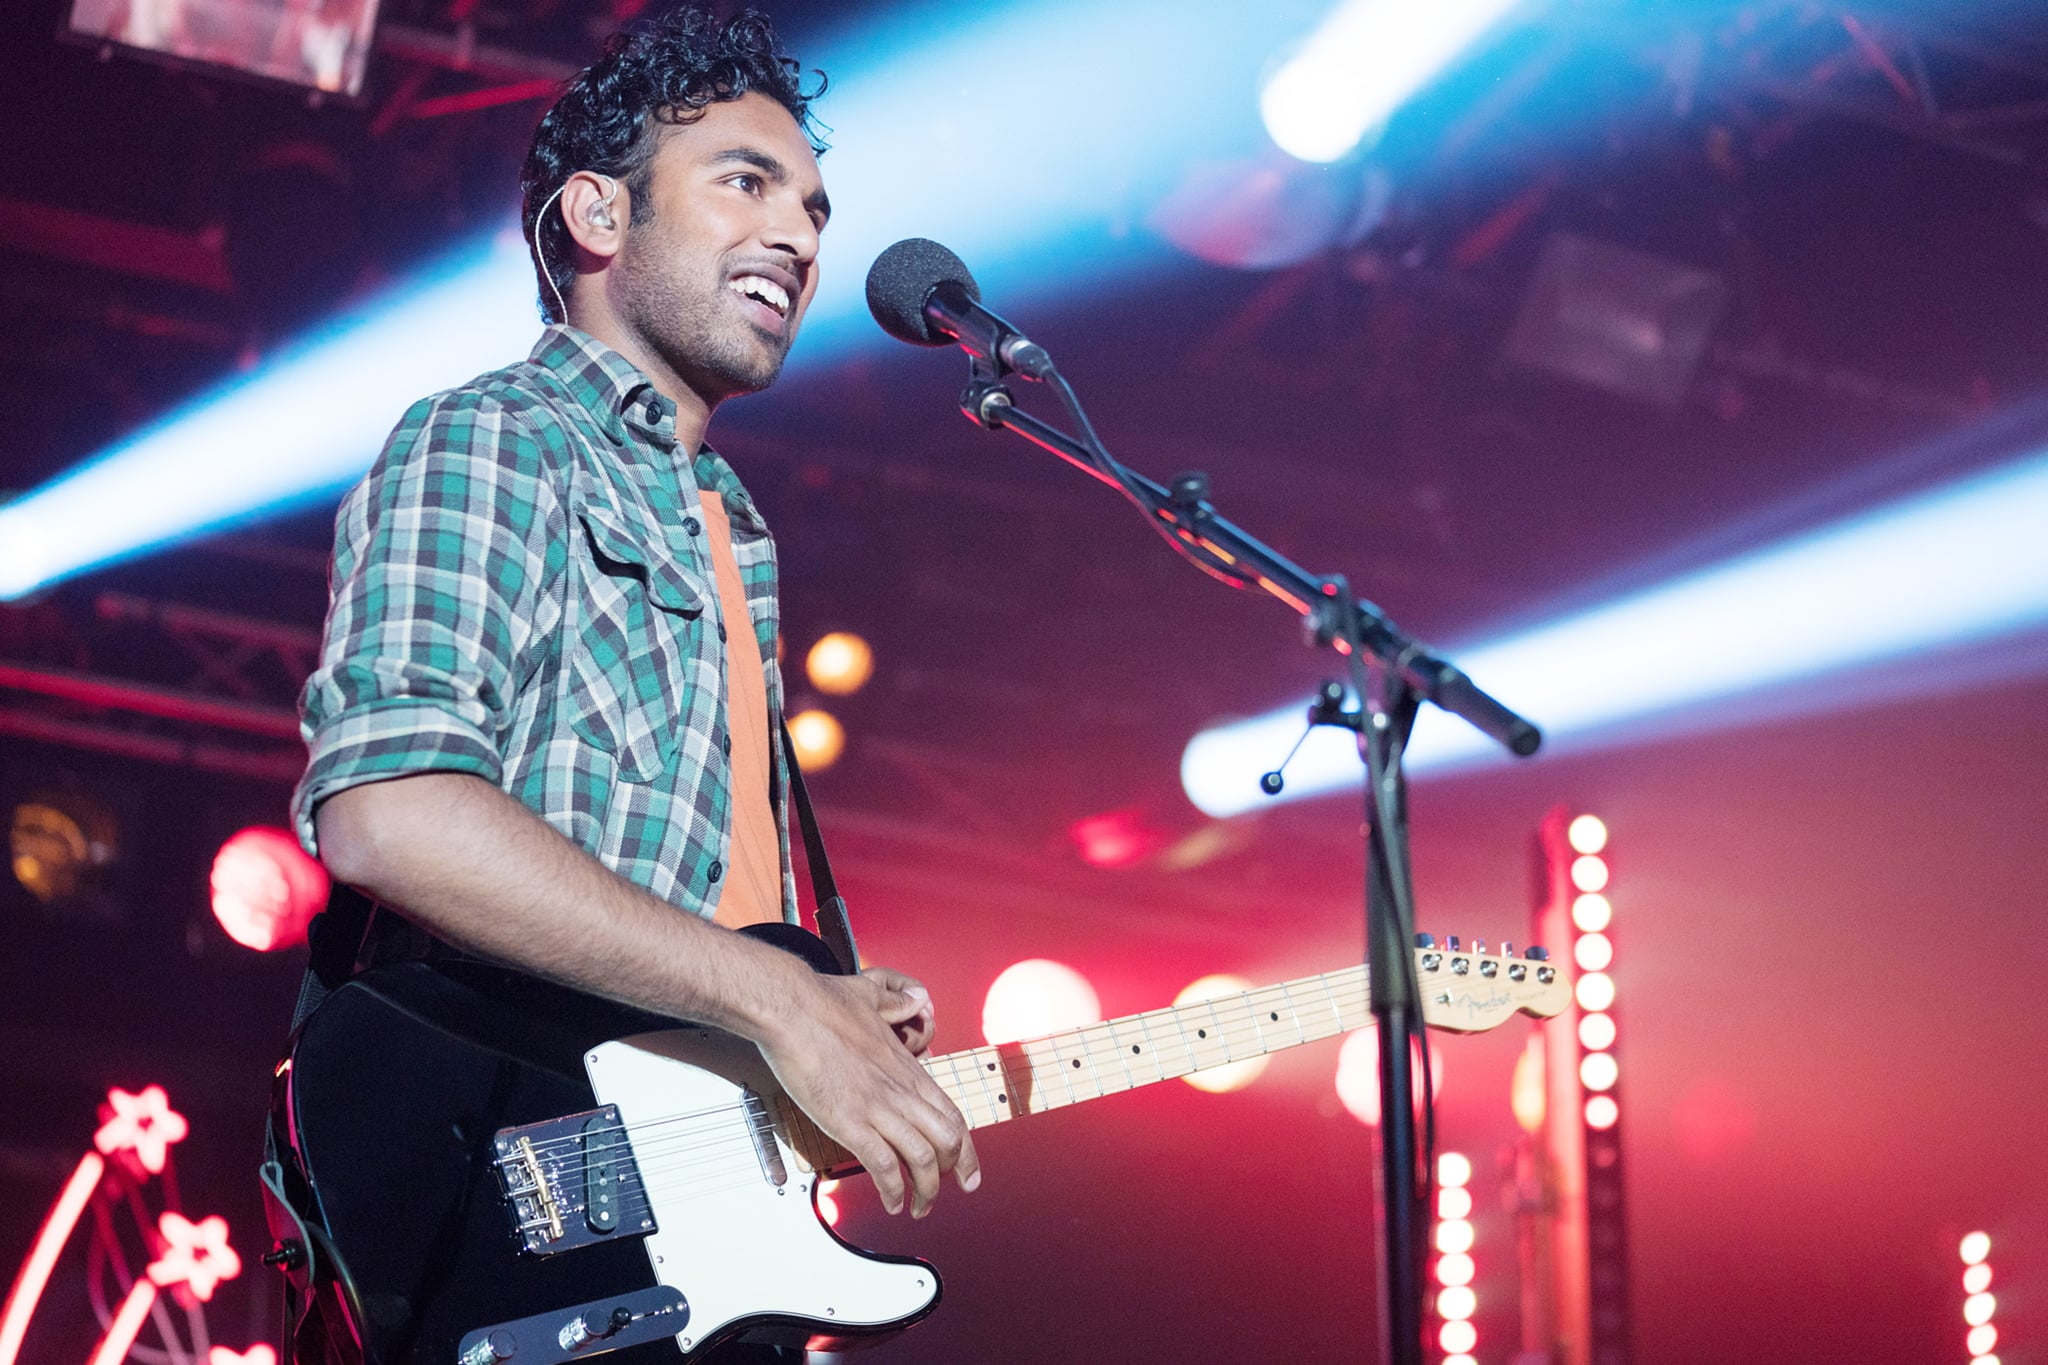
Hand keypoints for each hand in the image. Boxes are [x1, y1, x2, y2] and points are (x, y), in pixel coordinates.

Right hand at [755, 964, 980, 1217]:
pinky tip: (891, 1201)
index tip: (969, 1170)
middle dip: (953, 1173)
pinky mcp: (849, 1121)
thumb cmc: (823, 1001)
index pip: (952, 1115)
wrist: (791, 1007)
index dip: (966, 1148)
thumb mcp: (872, 994)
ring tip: (919, 1207)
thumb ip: (897, 1000)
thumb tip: (914, 997)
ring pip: (922, 1159)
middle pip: (947, 1141)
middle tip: (949, 1192)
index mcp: (908, 1068)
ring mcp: (877, 1108)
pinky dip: (893, 1189)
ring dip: (926, 1191)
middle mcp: (900, 1091)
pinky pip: (883, 1165)